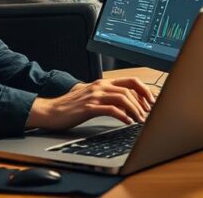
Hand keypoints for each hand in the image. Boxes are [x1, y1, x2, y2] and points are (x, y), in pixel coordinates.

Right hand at [26, 77, 155, 130]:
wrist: (50, 111)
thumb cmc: (71, 106)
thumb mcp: (92, 97)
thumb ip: (107, 97)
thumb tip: (127, 105)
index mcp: (103, 82)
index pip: (131, 81)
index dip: (145, 90)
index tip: (152, 101)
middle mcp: (101, 86)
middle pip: (130, 88)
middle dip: (143, 101)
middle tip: (149, 112)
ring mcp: (95, 95)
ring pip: (123, 98)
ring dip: (135, 109)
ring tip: (140, 120)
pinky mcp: (89, 107)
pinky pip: (111, 109)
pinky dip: (122, 115)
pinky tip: (127, 122)